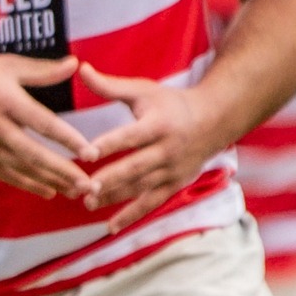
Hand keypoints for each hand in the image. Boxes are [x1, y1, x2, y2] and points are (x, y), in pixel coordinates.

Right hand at [0, 56, 94, 198]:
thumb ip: (42, 70)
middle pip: (34, 154)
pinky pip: (6, 175)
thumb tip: (75, 64)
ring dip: (51, 181)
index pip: (43, 123)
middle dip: (63, 171)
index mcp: (6, 100)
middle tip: (88, 185)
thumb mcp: (6, 66)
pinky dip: (28, 185)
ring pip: (22, 169)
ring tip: (76, 191)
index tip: (90, 152)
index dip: (68, 139)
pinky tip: (49, 191)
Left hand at [76, 65, 227, 230]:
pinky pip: (152, 203)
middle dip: (111, 179)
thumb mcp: (144, 90)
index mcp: (158, 124)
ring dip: (114, 198)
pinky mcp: (174, 185)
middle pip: (136, 167)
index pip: (130, 136)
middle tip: (84, 187)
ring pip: (140, 187)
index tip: (85, 153)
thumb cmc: (171, 103)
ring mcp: (172, 170)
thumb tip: (80, 68)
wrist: (215, 120)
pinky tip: (110, 227)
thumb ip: (110, 86)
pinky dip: (132, 215)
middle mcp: (167, 150)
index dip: (108, 144)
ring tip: (87, 203)